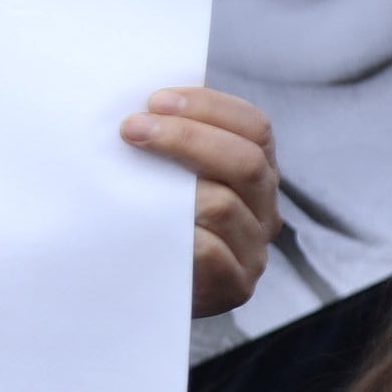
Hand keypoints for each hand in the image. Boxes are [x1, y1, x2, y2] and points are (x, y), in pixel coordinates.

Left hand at [120, 87, 276, 318]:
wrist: (143, 291)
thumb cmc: (152, 221)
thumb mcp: (168, 177)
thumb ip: (168, 144)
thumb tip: (135, 104)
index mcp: (257, 171)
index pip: (253, 126)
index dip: (207, 106)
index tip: (154, 100)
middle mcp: (265, 208)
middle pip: (244, 160)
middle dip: (186, 137)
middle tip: (132, 129)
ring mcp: (253, 249)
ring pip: (223, 204)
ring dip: (172, 187)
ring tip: (126, 178)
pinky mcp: (234, 285)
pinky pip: (209, 252)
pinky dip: (176, 233)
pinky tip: (142, 225)